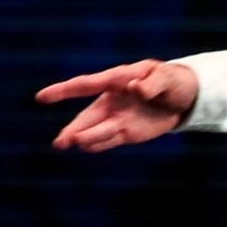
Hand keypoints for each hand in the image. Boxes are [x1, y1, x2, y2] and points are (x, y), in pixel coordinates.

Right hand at [38, 60, 200, 151]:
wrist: (185, 98)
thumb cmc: (171, 81)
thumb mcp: (167, 78)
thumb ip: (152, 84)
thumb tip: (135, 88)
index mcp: (116, 80)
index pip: (86, 85)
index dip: (63, 91)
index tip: (42, 97)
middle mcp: (111, 101)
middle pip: (87, 116)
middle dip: (72, 128)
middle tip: (60, 141)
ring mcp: (117, 118)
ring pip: (96, 130)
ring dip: (86, 137)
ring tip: (74, 143)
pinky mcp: (128, 132)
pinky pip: (111, 139)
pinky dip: (99, 144)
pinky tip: (87, 148)